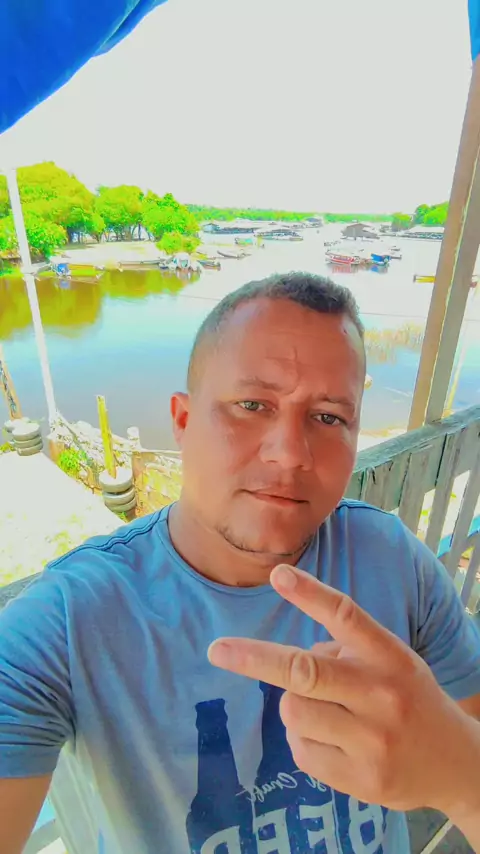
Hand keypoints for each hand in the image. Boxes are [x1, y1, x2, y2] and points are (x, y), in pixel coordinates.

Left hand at [208, 564, 479, 817]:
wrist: (454, 763)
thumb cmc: (408, 698)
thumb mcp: (392, 662)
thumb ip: (346, 651)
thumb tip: (290, 659)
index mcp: (391, 656)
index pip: (347, 617)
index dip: (311, 594)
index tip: (277, 574)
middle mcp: (383, 695)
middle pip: (304, 671)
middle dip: (254, 658)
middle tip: (217, 650)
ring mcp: (372, 741)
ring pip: (293, 711)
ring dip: (293, 706)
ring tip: (323, 710)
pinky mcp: (360, 780)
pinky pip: (300, 750)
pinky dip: (303, 740)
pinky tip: (333, 742)